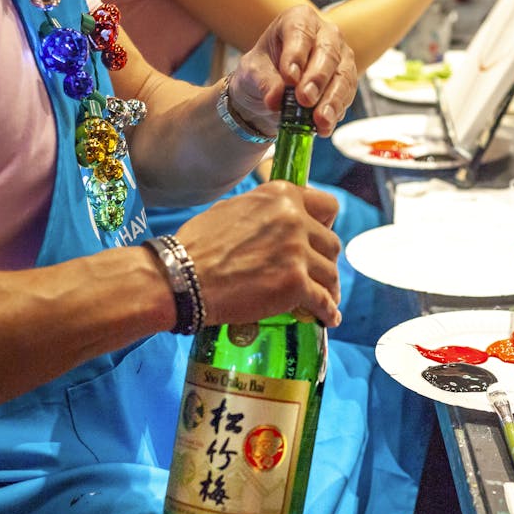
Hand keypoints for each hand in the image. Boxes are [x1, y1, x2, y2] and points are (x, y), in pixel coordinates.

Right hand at [177, 181, 342, 326]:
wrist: (181, 278)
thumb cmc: (198, 245)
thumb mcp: (233, 208)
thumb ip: (264, 210)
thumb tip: (278, 218)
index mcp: (281, 196)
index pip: (327, 206)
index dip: (326, 225)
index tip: (319, 240)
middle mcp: (294, 218)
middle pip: (331, 243)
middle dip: (325, 261)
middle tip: (316, 275)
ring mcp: (297, 251)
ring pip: (330, 273)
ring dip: (328, 288)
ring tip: (324, 299)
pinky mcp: (295, 284)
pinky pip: (323, 301)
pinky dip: (328, 312)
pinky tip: (328, 318)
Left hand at [225, 5, 356, 136]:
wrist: (271, 92)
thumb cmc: (262, 71)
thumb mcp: (253, 73)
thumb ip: (265, 82)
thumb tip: (276, 100)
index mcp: (298, 20)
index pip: (300, 32)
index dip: (296, 54)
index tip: (289, 78)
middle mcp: (326, 34)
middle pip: (328, 52)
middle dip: (317, 78)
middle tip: (304, 99)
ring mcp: (341, 57)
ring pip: (342, 76)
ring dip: (331, 100)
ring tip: (319, 120)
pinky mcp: (347, 81)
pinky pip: (346, 95)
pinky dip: (335, 112)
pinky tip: (324, 126)